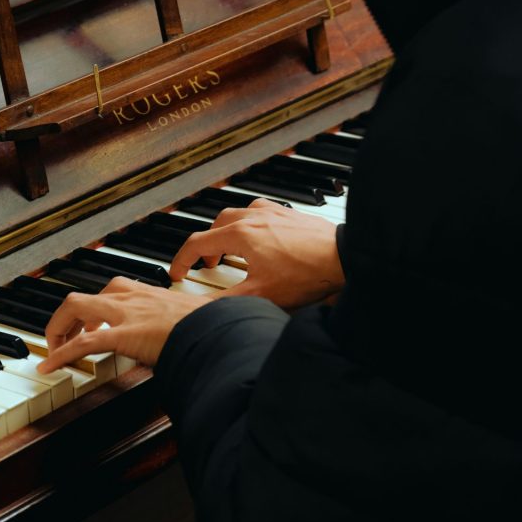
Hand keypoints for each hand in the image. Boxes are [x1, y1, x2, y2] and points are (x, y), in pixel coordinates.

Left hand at [36, 276, 211, 372]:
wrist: (221, 330)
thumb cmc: (217, 326)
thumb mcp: (203, 317)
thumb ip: (198, 320)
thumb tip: (217, 325)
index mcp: (151, 293)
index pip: (114, 291)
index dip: (98, 308)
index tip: (95, 323)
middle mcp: (134, 297)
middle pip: (86, 296)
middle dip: (69, 317)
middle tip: (66, 336)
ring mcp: (126, 314)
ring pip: (76, 307)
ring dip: (58, 328)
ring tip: (54, 348)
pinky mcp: (123, 334)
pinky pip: (82, 342)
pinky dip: (60, 354)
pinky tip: (49, 367)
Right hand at [169, 199, 344, 308]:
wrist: (344, 258)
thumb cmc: (307, 274)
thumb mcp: (260, 295)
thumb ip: (227, 302)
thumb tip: (202, 309)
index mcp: (241, 234)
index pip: (197, 242)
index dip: (181, 260)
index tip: (177, 273)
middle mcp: (254, 217)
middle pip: (216, 225)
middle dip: (207, 244)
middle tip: (209, 262)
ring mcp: (274, 212)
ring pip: (239, 214)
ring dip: (229, 231)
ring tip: (233, 250)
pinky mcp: (291, 214)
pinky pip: (261, 212)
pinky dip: (251, 223)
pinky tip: (262, 239)